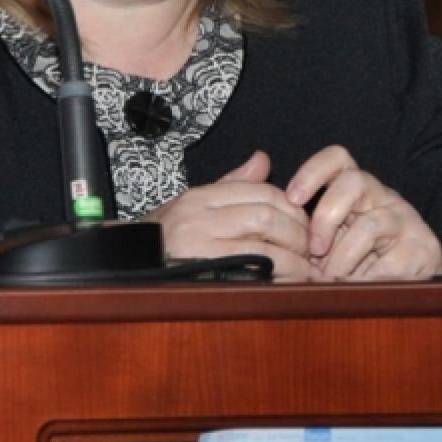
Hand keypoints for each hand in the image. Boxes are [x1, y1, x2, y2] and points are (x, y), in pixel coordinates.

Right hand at [146, 151, 313, 280]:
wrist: (128, 268)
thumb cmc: (164, 240)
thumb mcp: (193, 205)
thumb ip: (231, 184)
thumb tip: (263, 160)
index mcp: (200, 198)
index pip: (260, 191)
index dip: (291, 207)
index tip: (304, 223)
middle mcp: (199, 218)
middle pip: (266, 214)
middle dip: (297, 231)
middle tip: (312, 247)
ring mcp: (200, 249)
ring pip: (264, 243)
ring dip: (295, 257)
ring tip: (307, 268)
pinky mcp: (205, 278)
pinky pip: (253, 273)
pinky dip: (280, 276)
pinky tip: (291, 281)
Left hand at [285, 145, 441, 280]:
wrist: (411, 288)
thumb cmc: (359, 263)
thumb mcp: (327, 243)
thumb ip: (303, 232)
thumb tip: (268, 226)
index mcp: (356, 190)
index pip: (338, 159)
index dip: (312, 172)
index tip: (292, 198)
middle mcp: (382, 197)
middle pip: (353, 181)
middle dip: (326, 216)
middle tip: (314, 249)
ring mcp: (405, 220)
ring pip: (369, 224)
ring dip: (342, 259)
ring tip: (332, 279)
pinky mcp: (423, 247)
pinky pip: (390, 261)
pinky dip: (366, 280)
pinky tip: (357, 290)